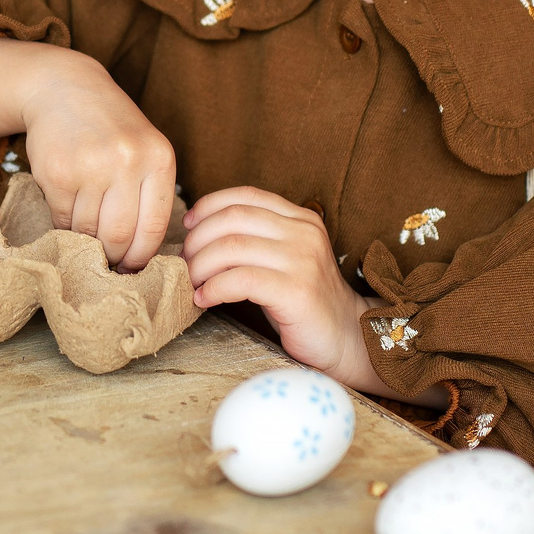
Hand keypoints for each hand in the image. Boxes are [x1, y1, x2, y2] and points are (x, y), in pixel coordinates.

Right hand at [0, 36, 177, 270]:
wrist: (63, 88)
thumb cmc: (110, 127)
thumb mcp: (145, 148)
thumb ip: (150, 193)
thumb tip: (142, 255)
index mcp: (159, 159)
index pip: (154, 229)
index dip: (141, 257)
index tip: (133, 268)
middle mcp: (128, 162)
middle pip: (121, 236)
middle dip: (113, 256)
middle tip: (107, 261)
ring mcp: (91, 167)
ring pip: (90, 231)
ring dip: (87, 240)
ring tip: (86, 229)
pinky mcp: (58, 174)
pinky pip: (64, 220)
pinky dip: (65, 225)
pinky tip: (68, 211)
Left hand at [181, 188, 382, 393]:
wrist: (348, 338)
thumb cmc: (303, 302)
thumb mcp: (283, 259)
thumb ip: (255, 240)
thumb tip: (198, 235)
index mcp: (300, 218)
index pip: (246, 196)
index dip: (209, 206)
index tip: (188, 225)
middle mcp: (303, 233)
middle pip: (233, 219)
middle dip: (198, 239)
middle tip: (185, 262)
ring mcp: (302, 260)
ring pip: (232, 248)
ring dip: (200, 265)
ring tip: (192, 282)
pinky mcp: (296, 291)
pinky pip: (240, 280)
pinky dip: (213, 288)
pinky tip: (203, 299)